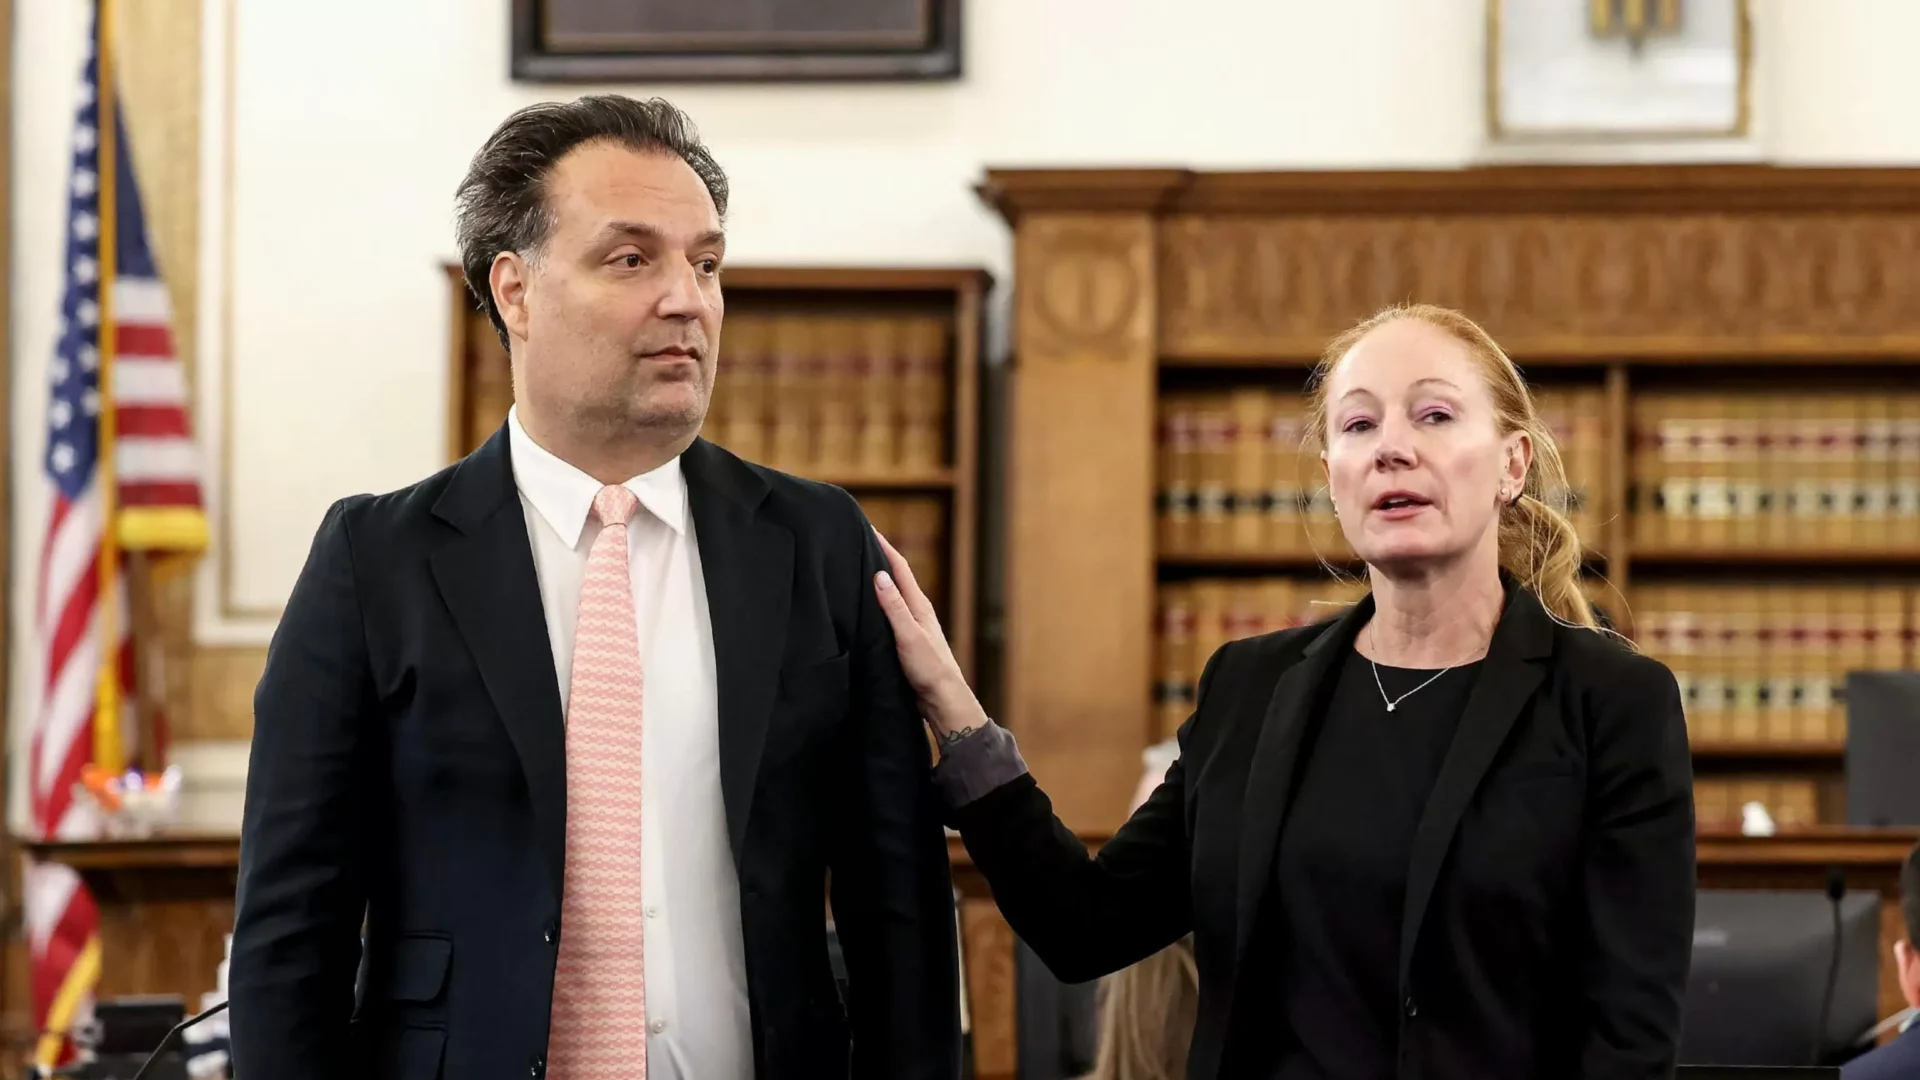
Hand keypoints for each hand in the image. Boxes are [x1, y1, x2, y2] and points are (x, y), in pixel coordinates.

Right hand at [871, 528, 988, 744]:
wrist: (942, 700)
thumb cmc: (929, 670)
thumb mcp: (909, 636)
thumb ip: (894, 607)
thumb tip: (880, 575)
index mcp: (918, 605)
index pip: (899, 567)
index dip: (883, 545)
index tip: (866, 527)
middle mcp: (916, 611)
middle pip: (895, 577)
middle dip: (878, 557)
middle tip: (857, 541)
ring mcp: (911, 626)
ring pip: (891, 596)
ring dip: (877, 580)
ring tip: (856, 567)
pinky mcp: (905, 641)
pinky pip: (888, 614)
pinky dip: (876, 603)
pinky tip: (865, 608)